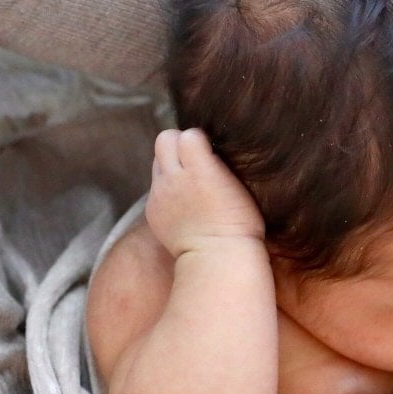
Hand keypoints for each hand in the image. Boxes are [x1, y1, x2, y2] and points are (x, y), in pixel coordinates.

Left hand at [144, 127, 263, 256]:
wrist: (219, 259)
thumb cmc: (240, 224)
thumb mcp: (238, 186)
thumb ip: (214, 163)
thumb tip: (203, 149)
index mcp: (201, 170)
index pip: (189, 134)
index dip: (199, 139)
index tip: (210, 151)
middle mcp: (175, 178)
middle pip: (164, 139)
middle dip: (177, 143)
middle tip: (192, 158)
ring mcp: (160, 195)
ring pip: (157, 162)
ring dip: (170, 164)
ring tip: (187, 181)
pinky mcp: (152, 211)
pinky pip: (155, 188)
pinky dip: (166, 189)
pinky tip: (182, 204)